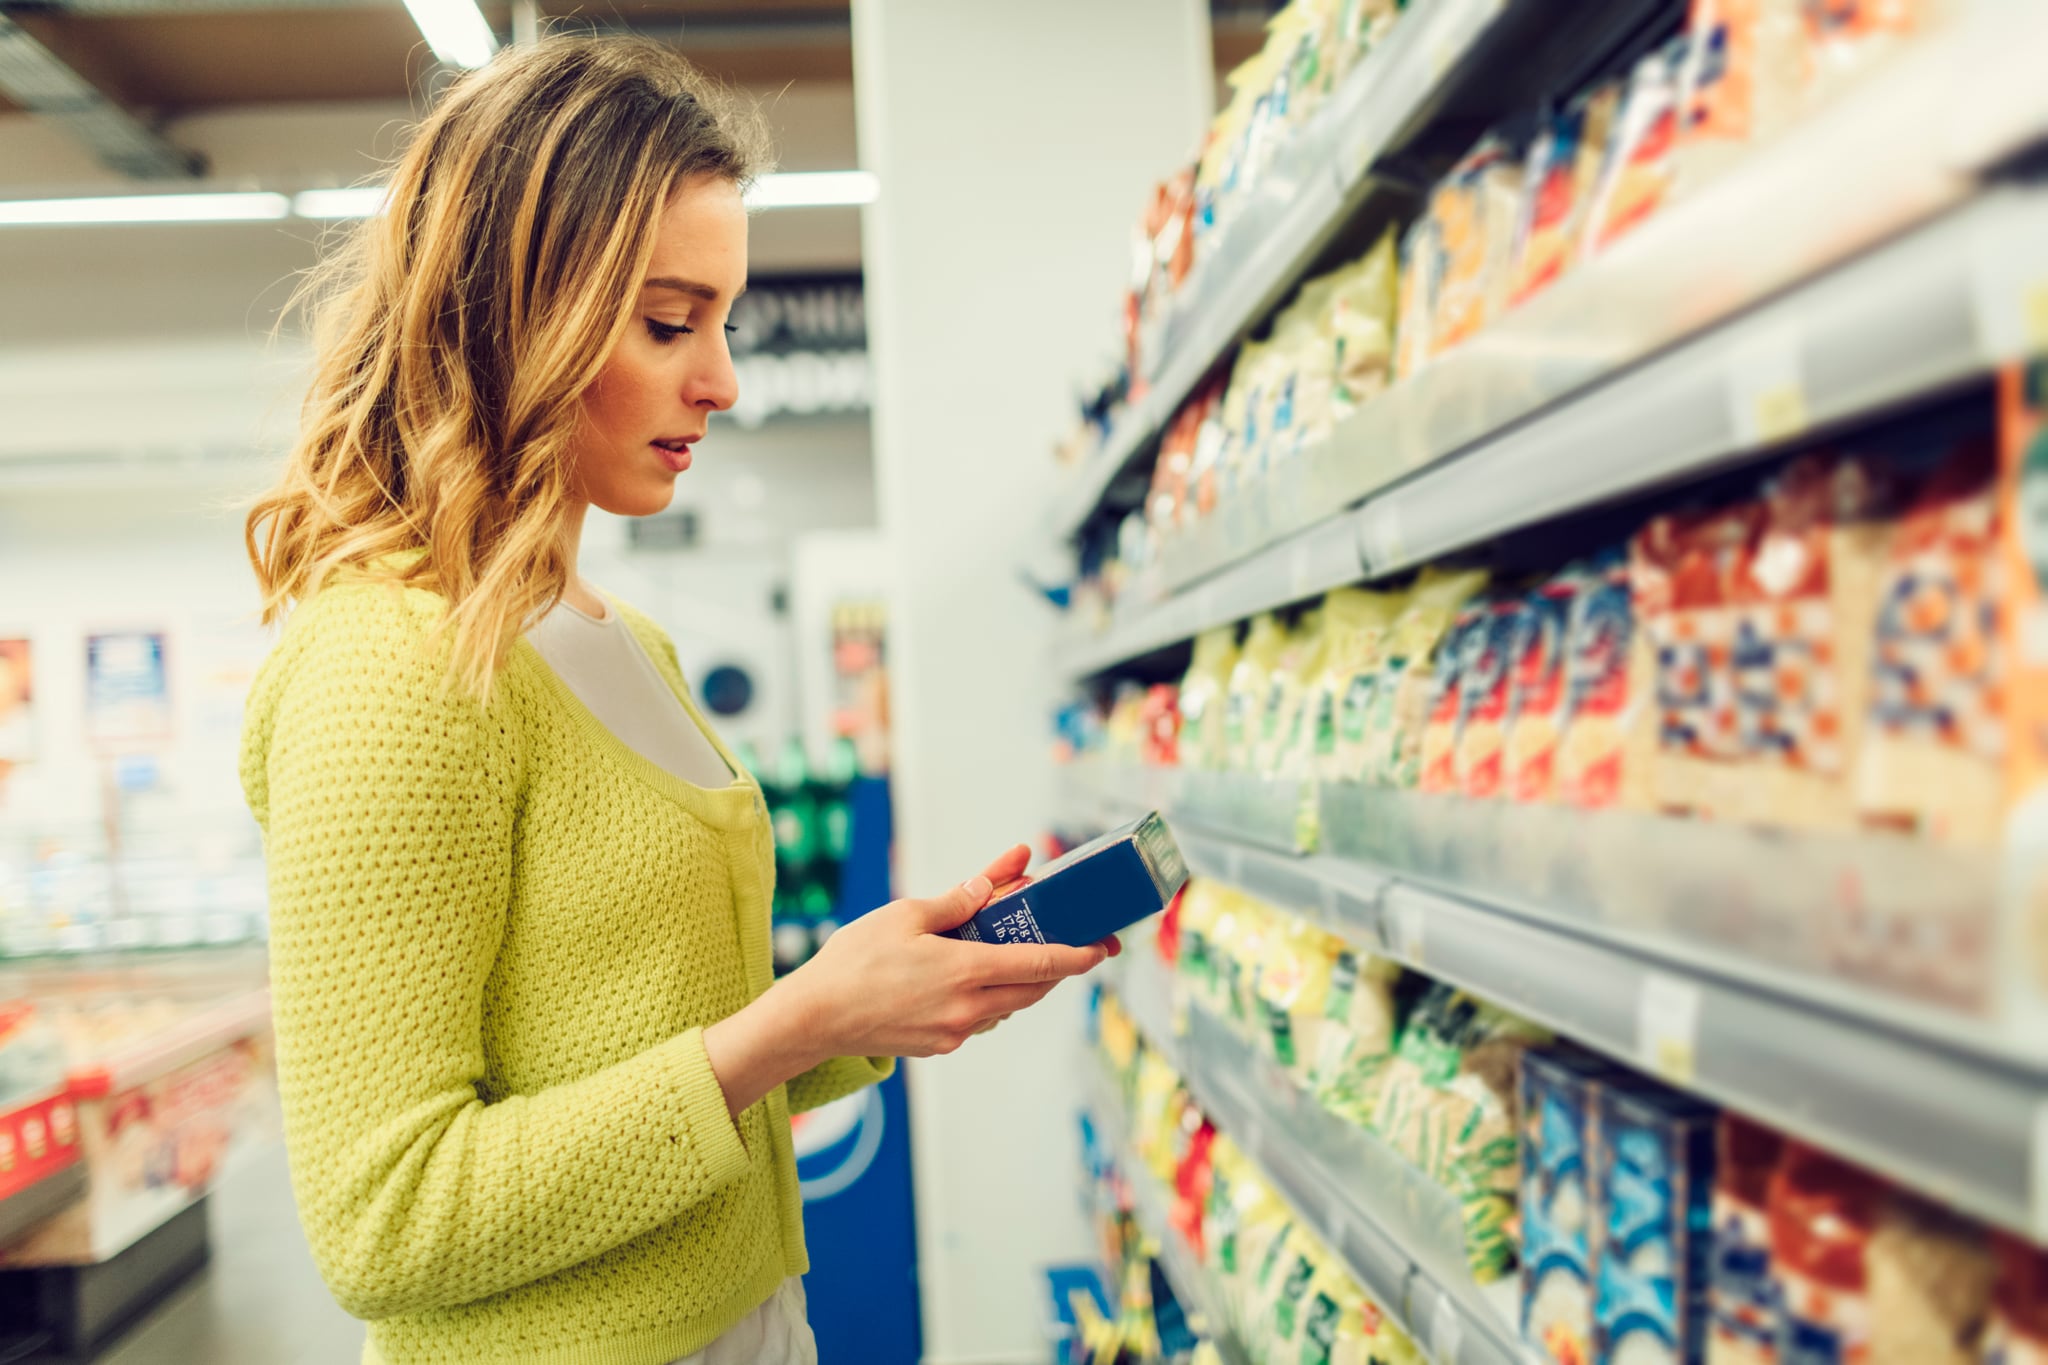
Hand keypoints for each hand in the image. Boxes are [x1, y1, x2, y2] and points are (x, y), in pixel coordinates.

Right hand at [786, 844, 1115, 1057]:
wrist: (815, 1018)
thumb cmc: (854, 961)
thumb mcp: (906, 916)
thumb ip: (957, 901)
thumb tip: (993, 883)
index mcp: (966, 971)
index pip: (1041, 964)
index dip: (1078, 956)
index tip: (1102, 948)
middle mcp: (968, 1008)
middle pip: (1033, 990)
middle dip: (1057, 969)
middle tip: (1071, 945)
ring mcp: (955, 1032)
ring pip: (1008, 1007)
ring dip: (1021, 983)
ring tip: (1016, 954)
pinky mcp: (939, 1046)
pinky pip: (980, 1020)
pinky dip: (989, 999)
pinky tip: (972, 978)